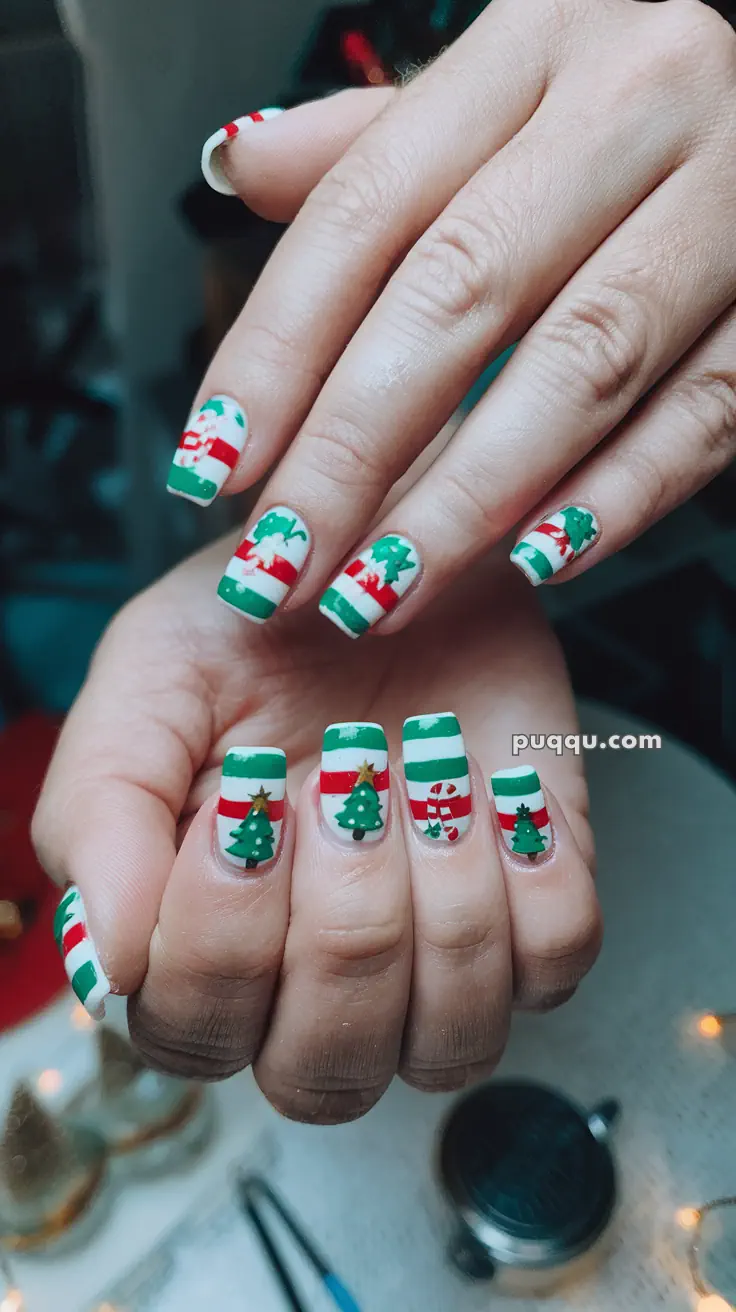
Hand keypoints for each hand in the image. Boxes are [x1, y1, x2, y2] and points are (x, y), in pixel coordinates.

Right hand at [33, 538, 598, 1121]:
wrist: (393, 553)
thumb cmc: (254, 630)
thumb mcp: (147, 685)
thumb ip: (100, 817)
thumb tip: (106, 968)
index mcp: (197, 949)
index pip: (196, 1033)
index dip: (225, 931)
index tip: (251, 786)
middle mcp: (312, 988)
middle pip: (323, 1072)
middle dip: (345, 922)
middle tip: (348, 774)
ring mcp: (433, 967)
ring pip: (449, 1043)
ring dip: (444, 897)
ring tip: (429, 763)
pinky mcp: (534, 917)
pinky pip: (555, 967)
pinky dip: (534, 877)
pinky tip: (502, 787)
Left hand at [176, 0, 735, 634]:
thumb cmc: (622, 110)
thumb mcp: (501, 89)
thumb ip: (375, 143)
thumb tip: (240, 165)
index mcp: (537, 42)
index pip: (367, 208)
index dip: (277, 349)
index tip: (216, 463)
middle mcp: (636, 103)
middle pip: (460, 291)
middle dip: (354, 448)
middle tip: (286, 558)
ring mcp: (731, 196)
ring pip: (581, 363)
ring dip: (468, 498)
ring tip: (383, 587)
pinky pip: (704, 411)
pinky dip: (618, 496)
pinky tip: (536, 560)